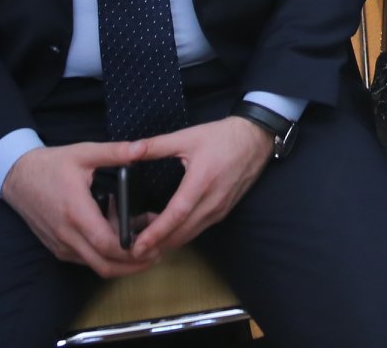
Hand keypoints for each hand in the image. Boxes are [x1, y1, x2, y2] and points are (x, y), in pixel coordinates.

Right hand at [0, 139, 149, 277]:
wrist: (17, 177)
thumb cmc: (51, 165)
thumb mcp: (84, 153)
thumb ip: (115, 152)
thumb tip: (144, 147)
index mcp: (75, 212)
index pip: (106, 244)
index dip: (132, 251)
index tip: (155, 245)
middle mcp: (66, 234)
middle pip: (104, 264)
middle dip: (133, 264)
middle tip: (157, 252)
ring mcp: (61, 244)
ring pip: (95, 265)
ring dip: (120, 262)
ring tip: (144, 244)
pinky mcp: (58, 247)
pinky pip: (85, 259)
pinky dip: (104, 256)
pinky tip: (120, 239)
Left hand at [128, 117, 273, 256]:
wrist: (256, 138)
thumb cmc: (223, 136)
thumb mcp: (187, 136)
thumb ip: (157, 145)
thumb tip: (130, 150)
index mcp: (201, 181)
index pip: (176, 215)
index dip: (155, 233)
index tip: (137, 245)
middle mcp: (213, 201)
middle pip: (182, 232)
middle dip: (157, 244)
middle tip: (132, 250)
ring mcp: (220, 208)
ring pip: (191, 234)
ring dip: (169, 241)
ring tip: (145, 241)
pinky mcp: (224, 210)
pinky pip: (200, 229)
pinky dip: (182, 234)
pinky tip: (169, 231)